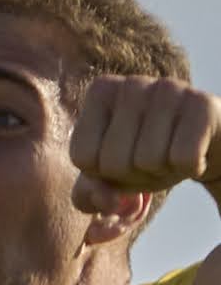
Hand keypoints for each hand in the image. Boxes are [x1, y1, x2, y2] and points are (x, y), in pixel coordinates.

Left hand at [73, 72, 220, 206]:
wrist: (202, 141)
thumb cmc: (145, 155)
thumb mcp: (109, 177)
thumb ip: (89, 195)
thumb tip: (105, 201)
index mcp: (101, 92)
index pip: (82, 156)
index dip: (103, 172)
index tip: (122, 156)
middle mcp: (132, 83)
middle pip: (113, 162)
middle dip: (133, 174)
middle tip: (150, 158)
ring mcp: (169, 88)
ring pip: (148, 161)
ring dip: (161, 170)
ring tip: (170, 152)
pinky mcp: (202, 103)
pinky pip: (183, 158)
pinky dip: (189, 167)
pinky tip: (193, 151)